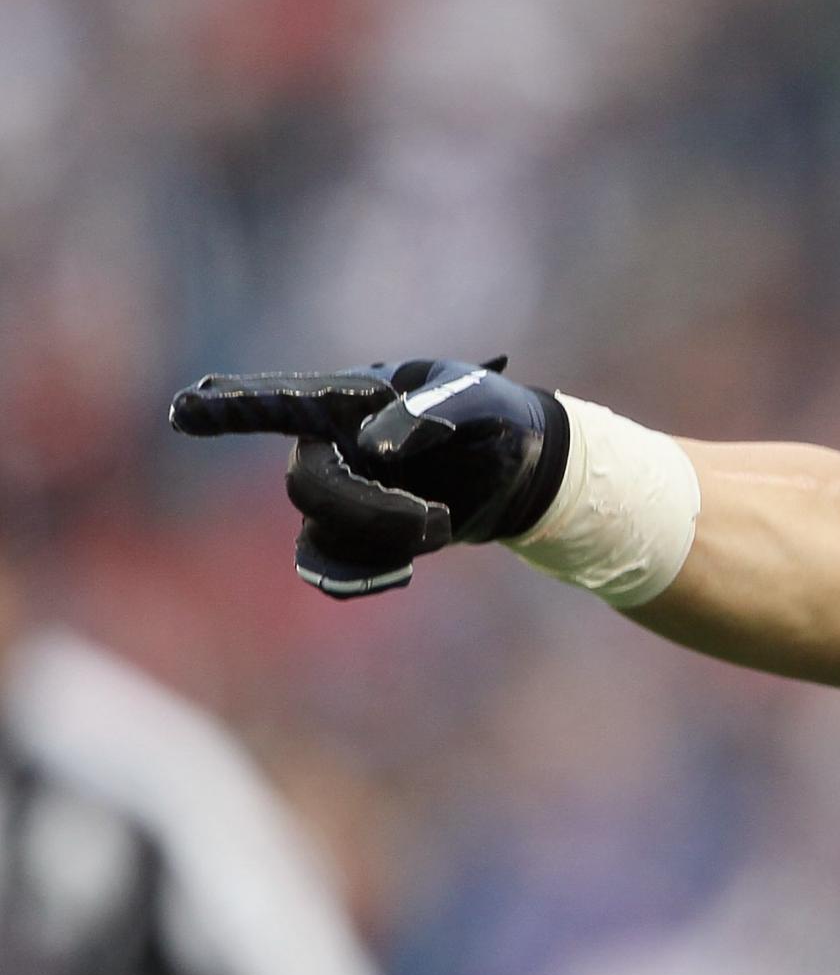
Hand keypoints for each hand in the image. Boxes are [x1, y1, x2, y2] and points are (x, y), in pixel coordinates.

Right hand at [169, 357, 569, 597]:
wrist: (520, 468)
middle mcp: (329, 443)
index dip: (234, 407)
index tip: (183, 410)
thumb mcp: (479, 400)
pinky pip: (331, 569)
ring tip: (443, 524)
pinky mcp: (356, 534)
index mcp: (350, 398)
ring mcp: (338, 491)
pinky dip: (366, 575)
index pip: (283, 401)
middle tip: (437, 517)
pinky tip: (404, 569)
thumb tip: (373, 446)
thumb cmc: (493, 415)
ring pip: (321, 533)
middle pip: (308, 486)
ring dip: (382, 540)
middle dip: (369, 510)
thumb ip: (432, 410)